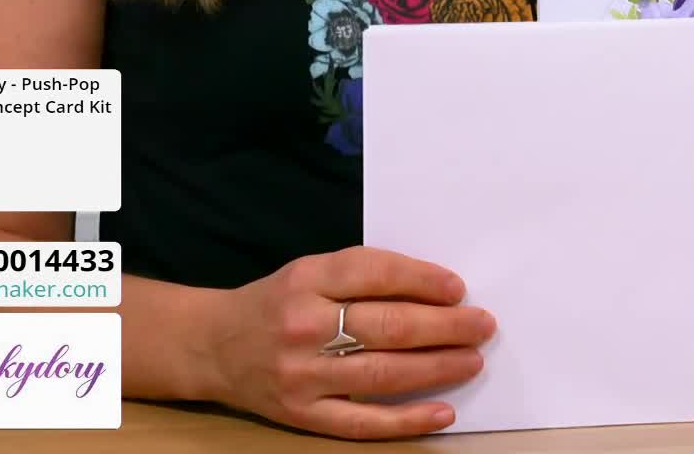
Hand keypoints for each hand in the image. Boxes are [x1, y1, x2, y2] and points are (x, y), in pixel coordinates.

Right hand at [202, 246, 495, 438]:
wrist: (212, 346)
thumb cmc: (276, 303)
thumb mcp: (309, 272)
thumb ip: (362, 275)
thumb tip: (434, 290)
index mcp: (305, 280)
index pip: (374, 273)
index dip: (422, 280)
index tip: (457, 288)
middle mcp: (303, 326)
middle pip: (387, 326)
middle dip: (444, 326)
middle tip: (482, 325)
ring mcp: (302, 375)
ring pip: (383, 373)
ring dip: (437, 368)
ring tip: (472, 360)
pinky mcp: (302, 415)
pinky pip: (363, 422)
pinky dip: (407, 420)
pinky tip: (443, 412)